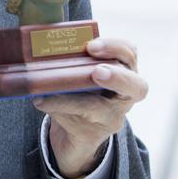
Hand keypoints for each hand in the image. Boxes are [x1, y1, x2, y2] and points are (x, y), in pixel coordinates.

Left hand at [33, 37, 147, 178]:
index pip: (131, 54)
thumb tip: (43, 44)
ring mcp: (112, 119)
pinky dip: (56, 109)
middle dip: (118, 77)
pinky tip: (40, 101)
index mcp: (124, 72)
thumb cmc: (79, 91)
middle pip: (138, 87)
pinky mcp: (92, 134)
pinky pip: (76, 122)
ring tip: (48, 92)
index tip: (91, 46)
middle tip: (97, 72)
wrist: (73, 132)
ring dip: (72, 98)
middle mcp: (125, 97)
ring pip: (101, 109)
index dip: (115, 48)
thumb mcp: (79, 72)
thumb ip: (72, 59)